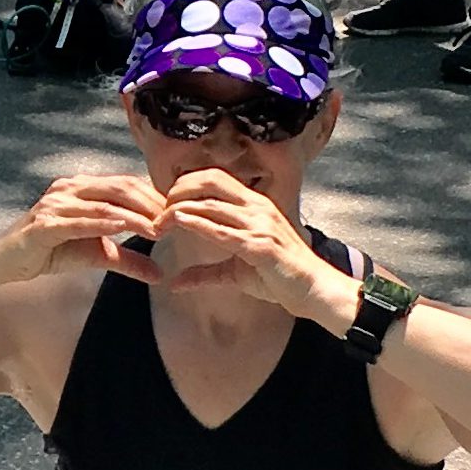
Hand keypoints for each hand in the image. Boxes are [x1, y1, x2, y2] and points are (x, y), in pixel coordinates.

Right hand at [0, 175, 169, 286]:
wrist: (5, 263)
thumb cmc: (49, 253)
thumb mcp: (96, 255)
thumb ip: (127, 260)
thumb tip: (159, 274)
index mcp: (82, 187)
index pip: (126, 184)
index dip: (153, 197)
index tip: (176, 213)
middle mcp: (70, 188)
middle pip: (119, 188)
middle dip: (149, 204)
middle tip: (173, 220)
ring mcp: (55, 203)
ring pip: (103, 203)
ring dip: (132, 215)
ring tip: (156, 228)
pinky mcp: (44, 224)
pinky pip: (79, 221)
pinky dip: (103, 223)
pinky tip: (122, 228)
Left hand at [154, 170, 354, 322]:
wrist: (313, 290)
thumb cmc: (278, 278)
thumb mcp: (236, 273)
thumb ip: (206, 274)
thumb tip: (176, 283)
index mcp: (254, 206)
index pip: (216, 179)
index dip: (187, 184)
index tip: (165, 202)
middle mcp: (257, 207)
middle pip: (211, 180)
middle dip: (179, 189)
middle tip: (158, 208)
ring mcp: (259, 224)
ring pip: (212, 203)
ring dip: (180, 208)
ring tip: (159, 220)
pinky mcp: (259, 245)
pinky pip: (223, 230)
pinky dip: (197, 223)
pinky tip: (179, 222)